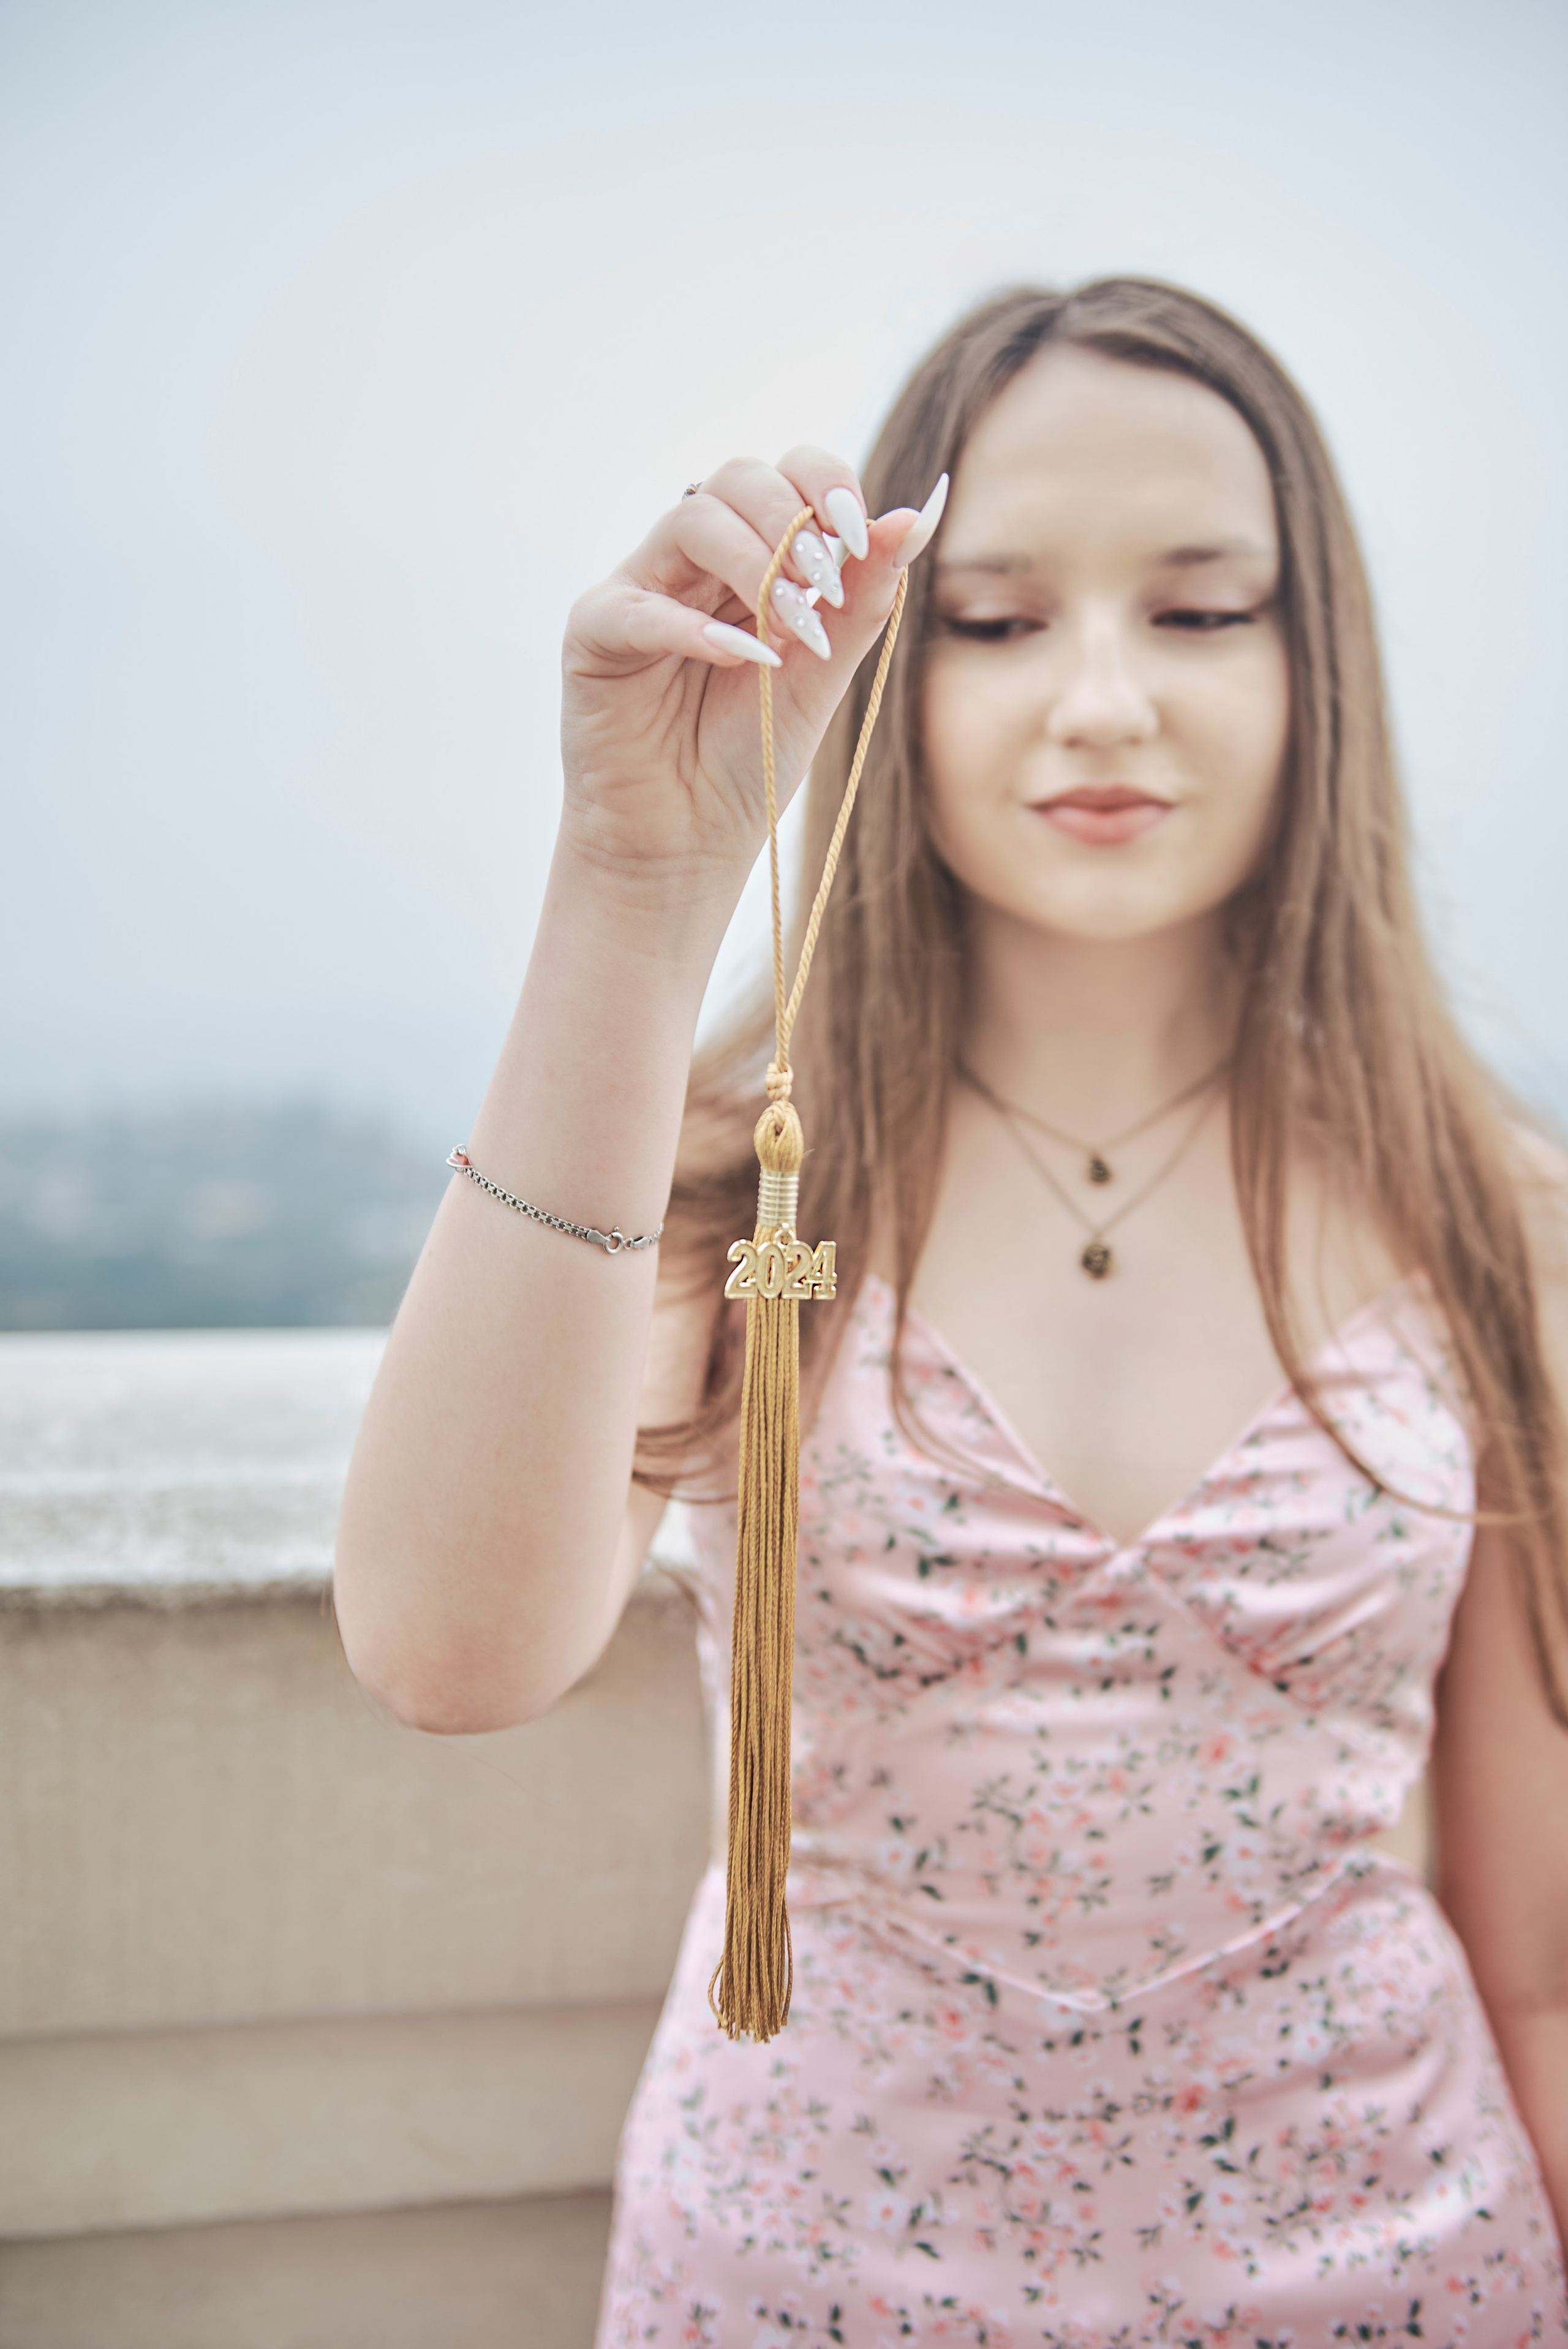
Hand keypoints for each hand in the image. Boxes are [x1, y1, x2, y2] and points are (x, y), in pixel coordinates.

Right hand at [560, 449, 946, 907]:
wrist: (688, 841)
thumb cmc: (752, 756)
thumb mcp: (823, 674)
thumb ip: (864, 597)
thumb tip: (920, 514)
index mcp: (753, 557)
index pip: (788, 475)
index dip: (827, 486)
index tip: (863, 537)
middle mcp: (693, 561)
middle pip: (738, 479)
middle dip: (794, 525)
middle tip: (826, 592)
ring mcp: (640, 589)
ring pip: (691, 520)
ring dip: (756, 565)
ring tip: (793, 630)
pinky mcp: (594, 633)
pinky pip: (639, 606)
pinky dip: (695, 629)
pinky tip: (743, 660)